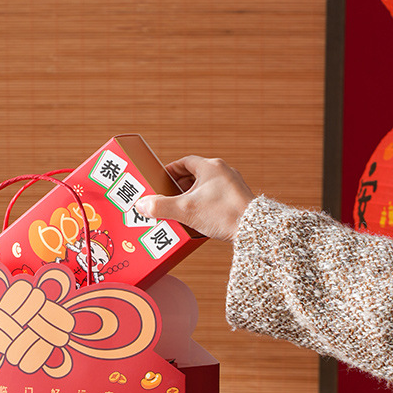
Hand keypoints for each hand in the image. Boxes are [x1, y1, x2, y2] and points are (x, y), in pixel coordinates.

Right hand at [134, 155, 254, 242]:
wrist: (252, 229)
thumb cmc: (222, 214)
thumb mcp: (185, 210)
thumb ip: (160, 206)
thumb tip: (141, 204)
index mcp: (210, 167)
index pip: (185, 162)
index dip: (170, 171)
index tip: (160, 180)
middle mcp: (224, 172)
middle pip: (194, 175)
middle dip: (178, 186)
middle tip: (167, 197)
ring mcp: (233, 186)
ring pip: (206, 188)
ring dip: (191, 197)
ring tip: (180, 210)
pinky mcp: (238, 200)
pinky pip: (215, 199)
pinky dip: (204, 205)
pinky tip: (198, 219)